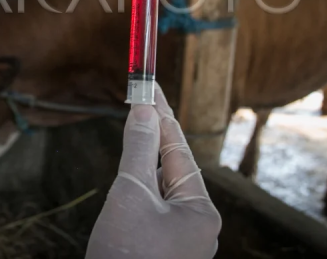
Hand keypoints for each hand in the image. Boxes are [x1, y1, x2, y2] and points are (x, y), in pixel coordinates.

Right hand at [85, 84, 220, 258]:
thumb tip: (144, 110)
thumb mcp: (130, 195)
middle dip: (155, 135)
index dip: (161, 113)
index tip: (148, 85)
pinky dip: (142, 190)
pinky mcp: (165, 253)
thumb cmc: (126, 256)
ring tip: (135, 129)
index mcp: (200, 210)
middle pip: (173, 167)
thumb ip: (139, 150)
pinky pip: (156, 211)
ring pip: (163, 189)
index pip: (178, 148)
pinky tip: (130, 179)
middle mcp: (198, 226)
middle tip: (140, 98)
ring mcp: (183, 242)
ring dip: (146, 163)